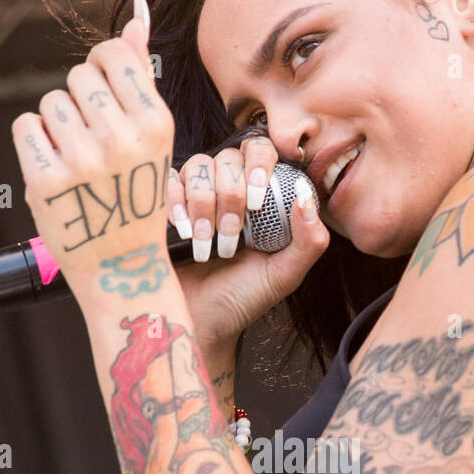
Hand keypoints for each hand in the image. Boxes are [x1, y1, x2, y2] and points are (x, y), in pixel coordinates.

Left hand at [11, 8, 173, 303]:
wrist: (122, 266)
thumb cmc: (137, 196)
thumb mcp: (152, 137)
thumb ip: (139, 74)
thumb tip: (138, 16)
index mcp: (155, 123)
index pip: (112, 54)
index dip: (102, 69)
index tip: (105, 96)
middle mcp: (121, 138)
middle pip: (78, 77)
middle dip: (80, 102)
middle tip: (94, 141)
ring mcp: (82, 160)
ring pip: (50, 102)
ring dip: (56, 125)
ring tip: (77, 160)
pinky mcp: (46, 179)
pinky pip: (26, 127)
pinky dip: (34, 143)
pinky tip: (55, 168)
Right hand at [167, 132, 330, 351]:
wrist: (200, 321)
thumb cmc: (243, 298)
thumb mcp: (284, 274)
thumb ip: (309, 241)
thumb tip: (306, 195)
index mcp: (260, 198)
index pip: (261, 152)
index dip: (259, 165)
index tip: (256, 202)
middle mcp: (228, 188)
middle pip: (228, 158)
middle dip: (230, 195)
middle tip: (230, 237)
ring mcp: (194, 194)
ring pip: (197, 166)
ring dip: (202, 203)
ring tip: (205, 244)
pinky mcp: (164, 204)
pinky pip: (167, 180)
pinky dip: (175, 201)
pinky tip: (182, 230)